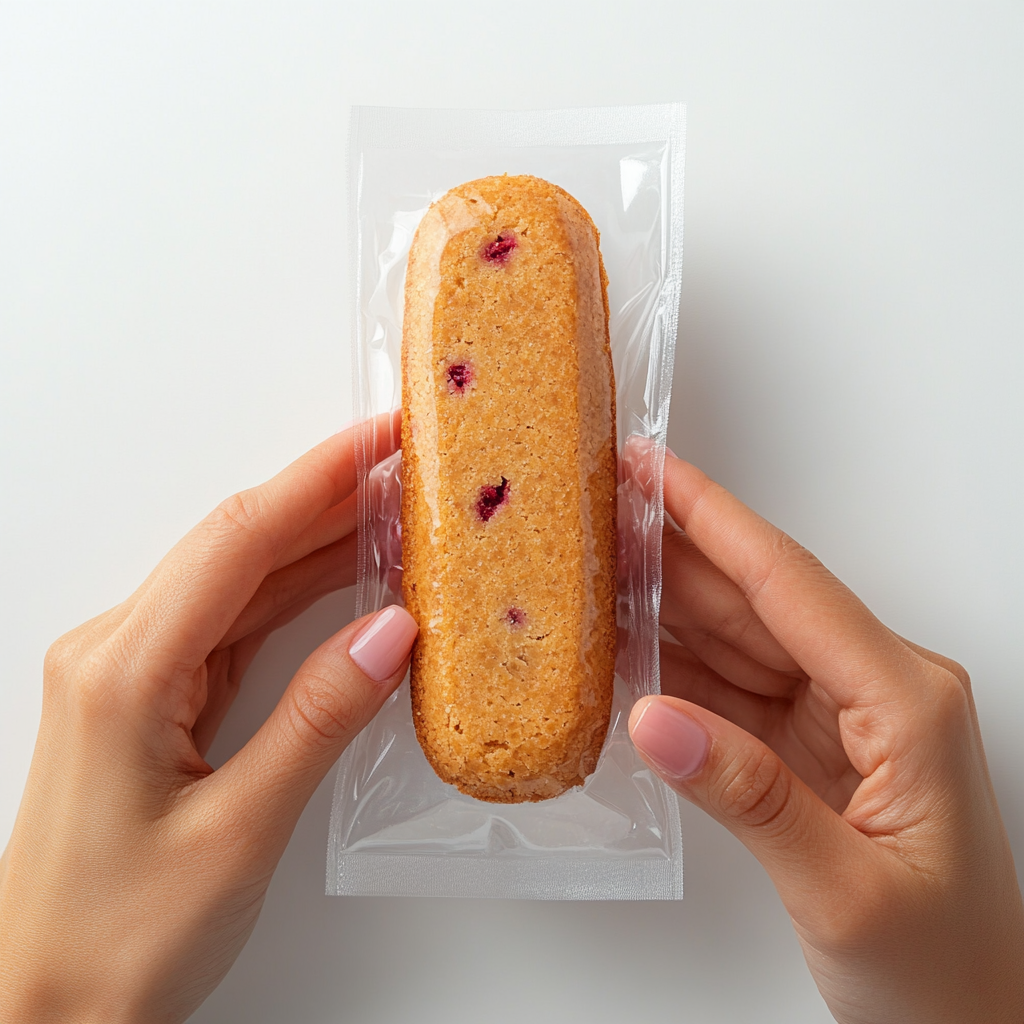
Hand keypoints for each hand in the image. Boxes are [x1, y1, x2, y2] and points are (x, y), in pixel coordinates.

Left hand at [0, 419, 417, 1023]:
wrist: (43, 1009)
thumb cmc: (115, 941)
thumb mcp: (238, 832)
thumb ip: (317, 720)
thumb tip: (389, 634)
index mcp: (123, 672)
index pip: (238, 541)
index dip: (317, 478)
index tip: (380, 437)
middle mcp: (116, 653)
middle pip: (237, 545)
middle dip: (325, 496)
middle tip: (406, 465)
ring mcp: (130, 672)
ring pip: (237, 580)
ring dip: (315, 541)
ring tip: (393, 512)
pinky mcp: (150, 697)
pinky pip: (232, 622)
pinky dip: (294, 594)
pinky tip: (343, 579)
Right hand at [629, 454, 1023, 1023]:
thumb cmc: (945, 971)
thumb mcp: (846, 892)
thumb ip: (747, 797)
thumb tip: (656, 720)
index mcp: (905, 701)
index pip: (788, 586)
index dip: (711, 518)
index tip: (652, 469)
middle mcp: (875, 691)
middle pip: (753, 601)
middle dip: (671, 551)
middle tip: (596, 511)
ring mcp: (839, 717)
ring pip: (735, 639)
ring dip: (664, 606)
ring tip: (593, 569)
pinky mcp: (807, 746)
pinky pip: (729, 689)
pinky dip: (673, 669)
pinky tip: (624, 650)